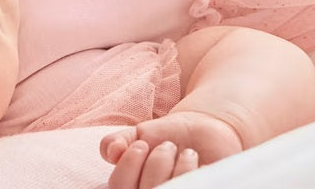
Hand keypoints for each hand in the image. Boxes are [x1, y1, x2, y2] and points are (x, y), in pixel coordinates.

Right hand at [99, 111, 242, 188]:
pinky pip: (197, 186)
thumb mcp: (136, 135)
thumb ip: (116, 141)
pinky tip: (201, 163)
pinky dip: (200, 171)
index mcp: (132, 188)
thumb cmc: (163, 137)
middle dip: (158, 161)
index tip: (142, 144)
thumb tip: (112, 151)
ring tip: (187, 153)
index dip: (128, 164)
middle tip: (168, 145)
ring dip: (181, 165)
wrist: (199, 131)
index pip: (118, 186)